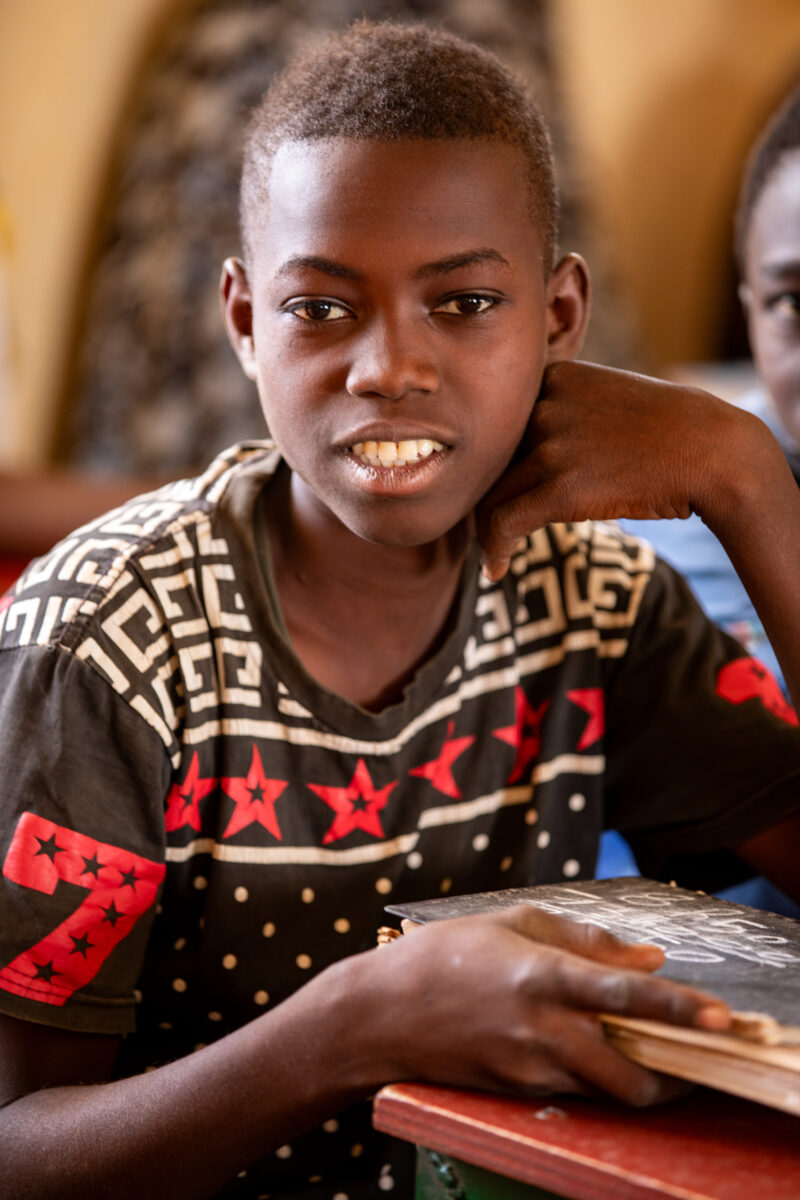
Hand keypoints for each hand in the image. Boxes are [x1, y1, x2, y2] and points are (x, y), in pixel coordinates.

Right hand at [360, 906, 729, 1105]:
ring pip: (608, 1091)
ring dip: (640, 1077)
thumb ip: (585, 940)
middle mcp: (542, 1029)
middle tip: (695, 1053)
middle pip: (632, 1073)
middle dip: (675, 1073)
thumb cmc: (444, 954)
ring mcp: (530, 1068)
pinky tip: (590, 1048)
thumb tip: (648, 959)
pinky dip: (596, 1075)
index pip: (626, 997)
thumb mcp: (513, 923)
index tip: (720, 1017)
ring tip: (650, 1049)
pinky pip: (574, 1090)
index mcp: (542, 974)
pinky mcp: (518, 1091)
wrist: (380, 1014)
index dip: (678, 1008)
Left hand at [476, 360, 751, 579]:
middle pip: (490, 460)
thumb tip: (528, 452)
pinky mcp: (561, 487)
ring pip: (492, 494)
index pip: (500, 424)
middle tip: (482, 526)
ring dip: (486, 530)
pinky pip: (504, 522)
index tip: (493, 488)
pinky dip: (494, 549)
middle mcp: (544, 405)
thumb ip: (564, 412)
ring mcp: (551, 445)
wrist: (714, 452)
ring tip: (492, 553)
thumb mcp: (609, 396)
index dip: (493, 462)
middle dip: (483, 497)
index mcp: (554, 377)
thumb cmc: (669, 431)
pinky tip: (497, 569)